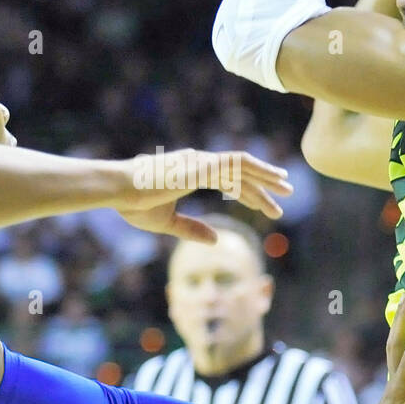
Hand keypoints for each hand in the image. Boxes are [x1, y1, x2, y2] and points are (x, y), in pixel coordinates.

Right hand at [116, 149, 292, 242]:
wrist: (117, 190)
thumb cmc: (133, 204)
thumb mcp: (167, 223)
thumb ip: (192, 229)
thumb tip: (216, 240)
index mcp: (191, 172)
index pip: (229, 179)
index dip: (250, 192)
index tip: (268, 205)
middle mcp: (199, 163)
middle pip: (241, 170)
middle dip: (266, 182)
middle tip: (288, 192)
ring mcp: (200, 163)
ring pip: (243, 165)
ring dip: (266, 176)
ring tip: (287, 187)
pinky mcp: (200, 167)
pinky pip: (235, 166)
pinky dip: (256, 172)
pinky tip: (271, 182)